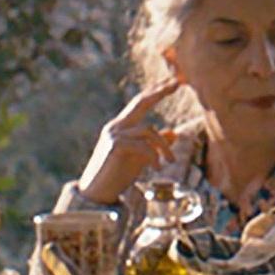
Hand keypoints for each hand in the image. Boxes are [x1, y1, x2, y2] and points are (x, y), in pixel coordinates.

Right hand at [76, 80, 189, 205]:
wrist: (97, 193)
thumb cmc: (118, 175)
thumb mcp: (141, 157)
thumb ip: (154, 144)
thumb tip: (173, 132)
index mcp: (122, 126)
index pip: (140, 103)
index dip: (155, 91)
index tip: (172, 81)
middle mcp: (116, 126)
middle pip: (140, 102)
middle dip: (159, 91)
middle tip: (177, 82)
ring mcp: (114, 134)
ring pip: (149, 130)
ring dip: (163, 147)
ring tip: (170, 162)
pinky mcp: (114, 146)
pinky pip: (143, 145)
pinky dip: (153, 156)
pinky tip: (157, 168)